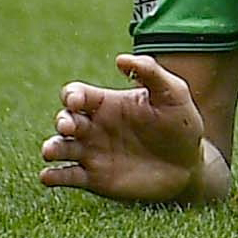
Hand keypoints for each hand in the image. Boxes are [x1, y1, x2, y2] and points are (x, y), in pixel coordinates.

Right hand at [42, 54, 220, 204]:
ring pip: (61, 147)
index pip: (78, 94)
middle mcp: (94, 126)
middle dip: (62, 120)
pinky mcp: (94, 178)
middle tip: (68, 126)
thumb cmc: (181, 125)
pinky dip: (53, 176)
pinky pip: (67, 176)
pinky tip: (48, 177)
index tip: (77, 101)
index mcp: (107, 103)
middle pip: (64, 119)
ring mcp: (92, 153)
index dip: (72, 95)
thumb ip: (150, 72)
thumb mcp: (173, 93)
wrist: (189, 166)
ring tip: (50, 151)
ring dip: (52, 147)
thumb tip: (120, 59)